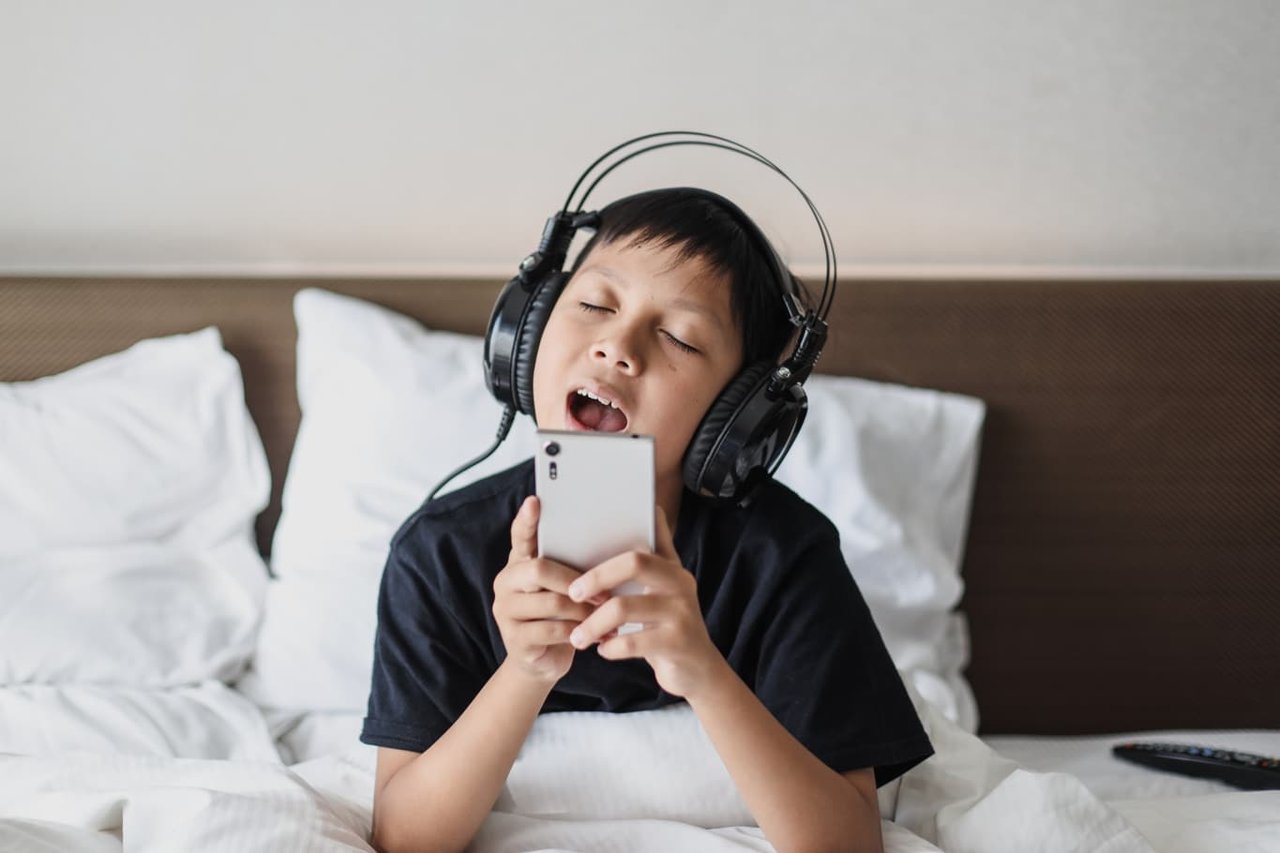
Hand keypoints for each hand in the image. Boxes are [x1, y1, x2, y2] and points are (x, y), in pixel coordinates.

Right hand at [492, 496, 597, 684]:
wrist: (544, 660)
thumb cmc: (562, 615)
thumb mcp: (566, 588)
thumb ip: (573, 566)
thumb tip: (609, 541)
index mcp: (519, 562)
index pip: (520, 536)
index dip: (526, 520)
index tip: (535, 501)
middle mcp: (506, 582)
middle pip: (539, 568)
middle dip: (576, 580)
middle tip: (604, 593)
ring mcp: (506, 610)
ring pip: (551, 602)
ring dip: (584, 610)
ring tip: (605, 617)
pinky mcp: (514, 639)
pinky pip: (552, 630)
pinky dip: (579, 632)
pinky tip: (595, 637)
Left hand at [565, 506, 723, 698]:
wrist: (698, 670)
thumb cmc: (671, 625)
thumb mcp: (667, 587)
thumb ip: (657, 553)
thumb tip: (652, 506)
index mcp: (672, 567)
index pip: (639, 542)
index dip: (607, 546)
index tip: (577, 557)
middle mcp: (681, 584)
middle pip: (634, 563)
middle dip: (596, 577)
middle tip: (573, 594)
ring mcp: (681, 613)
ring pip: (624, 607)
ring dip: (593, 623)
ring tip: (579, 636)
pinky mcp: (678, 643)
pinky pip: (632, 641)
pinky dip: (610, 647)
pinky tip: (603, 650)